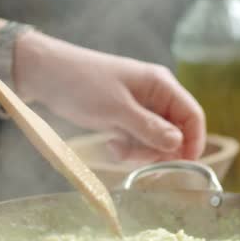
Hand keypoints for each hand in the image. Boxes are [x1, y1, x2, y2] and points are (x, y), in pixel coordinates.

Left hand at [15, 32, 205, 160]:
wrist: (46, 75)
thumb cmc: (82, 83)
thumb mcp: (116, 109)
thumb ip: (149, 128)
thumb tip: (178, 144)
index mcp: (161, 85)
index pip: (193, 115)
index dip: (193, 141)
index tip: (184, 165)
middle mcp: (155, 97)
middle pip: (175, 133)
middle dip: (158, 150)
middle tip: (135, 155)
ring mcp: (140, 109)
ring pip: (156, 141)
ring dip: (140, 151)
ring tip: (117, 146)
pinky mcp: (125, 119)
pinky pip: (138, 141)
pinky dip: (127, 148)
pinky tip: (110, 143)